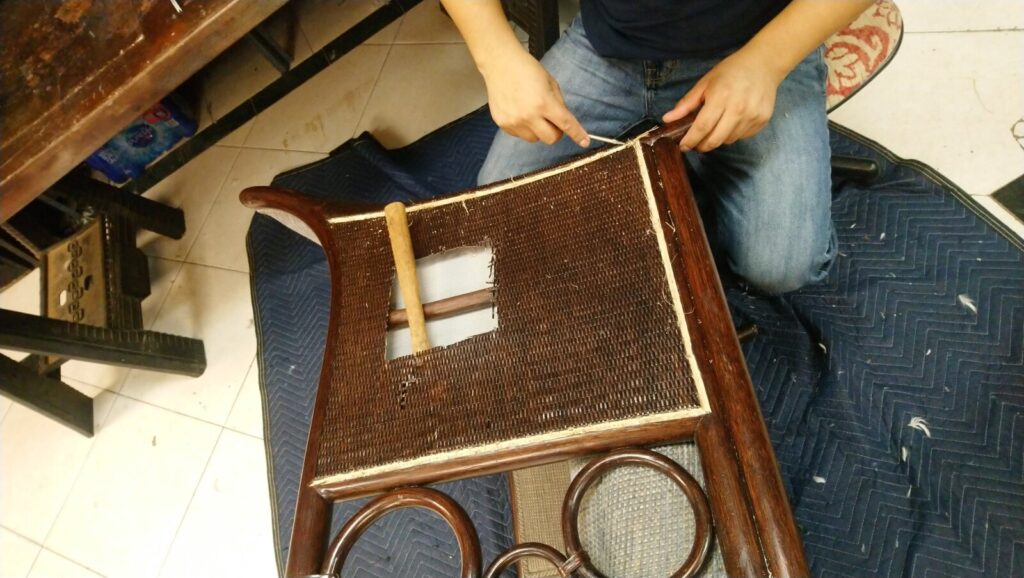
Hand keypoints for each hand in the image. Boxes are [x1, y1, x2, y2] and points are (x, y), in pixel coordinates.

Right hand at [481, 49, 589, 146]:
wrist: (500, 63)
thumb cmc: (526, 69)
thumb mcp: (550, 83)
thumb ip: (559, 103)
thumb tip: (564, 120)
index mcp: (543, 102)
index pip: (566, 124)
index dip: (577, 134)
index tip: (584, 142)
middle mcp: (528, 115)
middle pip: (551, 139)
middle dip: (556, 132)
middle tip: (552, 120)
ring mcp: (514, 121)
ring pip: (535, 139)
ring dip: (539, 131)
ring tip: (533, 114)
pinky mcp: (503, 124)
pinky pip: (520, 135)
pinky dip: (524, 128)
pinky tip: (520, 112)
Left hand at [662, 48, 784, 151]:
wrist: (763, 65)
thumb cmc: (731, 71)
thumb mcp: (705, 83)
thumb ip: (686, 103)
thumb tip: (667, 119)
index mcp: (721, 97)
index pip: (702, 127)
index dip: (690, 140)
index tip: (683, 146)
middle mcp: (738, 109)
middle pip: (715, 140)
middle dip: (701, 145)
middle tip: (695, 143)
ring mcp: (752, 116)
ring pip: (728, 141)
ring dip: (717, 139)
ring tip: (714, 127)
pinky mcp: (762, 121)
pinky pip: (741, 137)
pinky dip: (732, 134)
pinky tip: (730, 122)